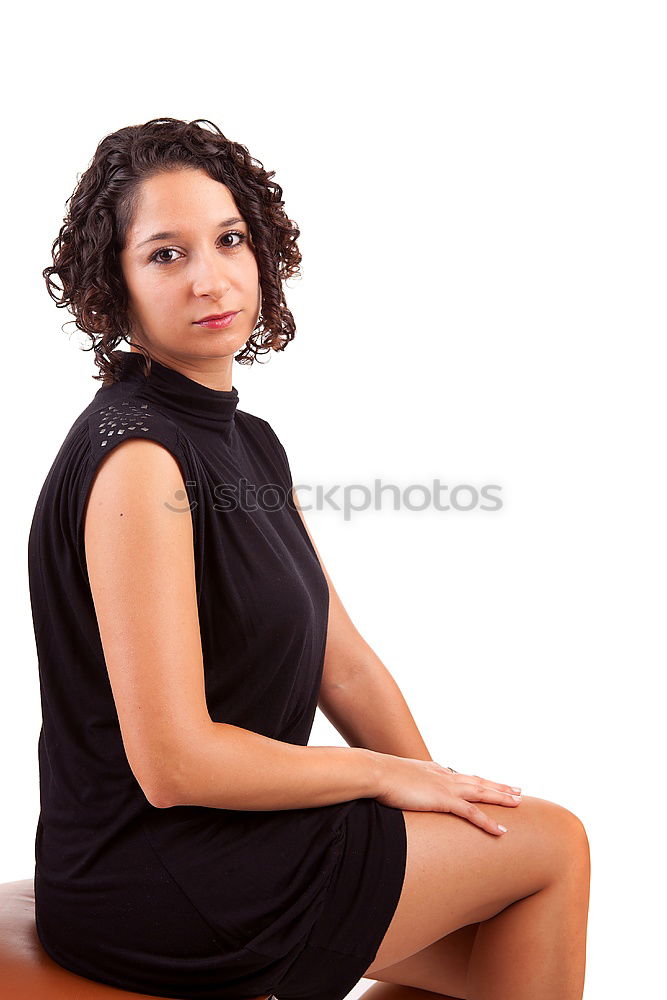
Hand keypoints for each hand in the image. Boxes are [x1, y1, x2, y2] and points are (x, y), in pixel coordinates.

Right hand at [373, 753, 521, 835]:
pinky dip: (488, 822)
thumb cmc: (379, 778)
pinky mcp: (443, 800)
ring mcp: (446, 787)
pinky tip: (501, 831)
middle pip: (478, 781)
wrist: (376, 772)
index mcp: (434, 770)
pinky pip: (472, 813)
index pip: (463, 776)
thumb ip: (404, 785)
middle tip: (518, 790)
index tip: (491, 783)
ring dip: (501, 797)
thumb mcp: (395, 779)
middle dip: (499, 786)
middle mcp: (444, 776)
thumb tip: (400, 791)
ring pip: (482, 792)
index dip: (479, 780)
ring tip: (519, 803)